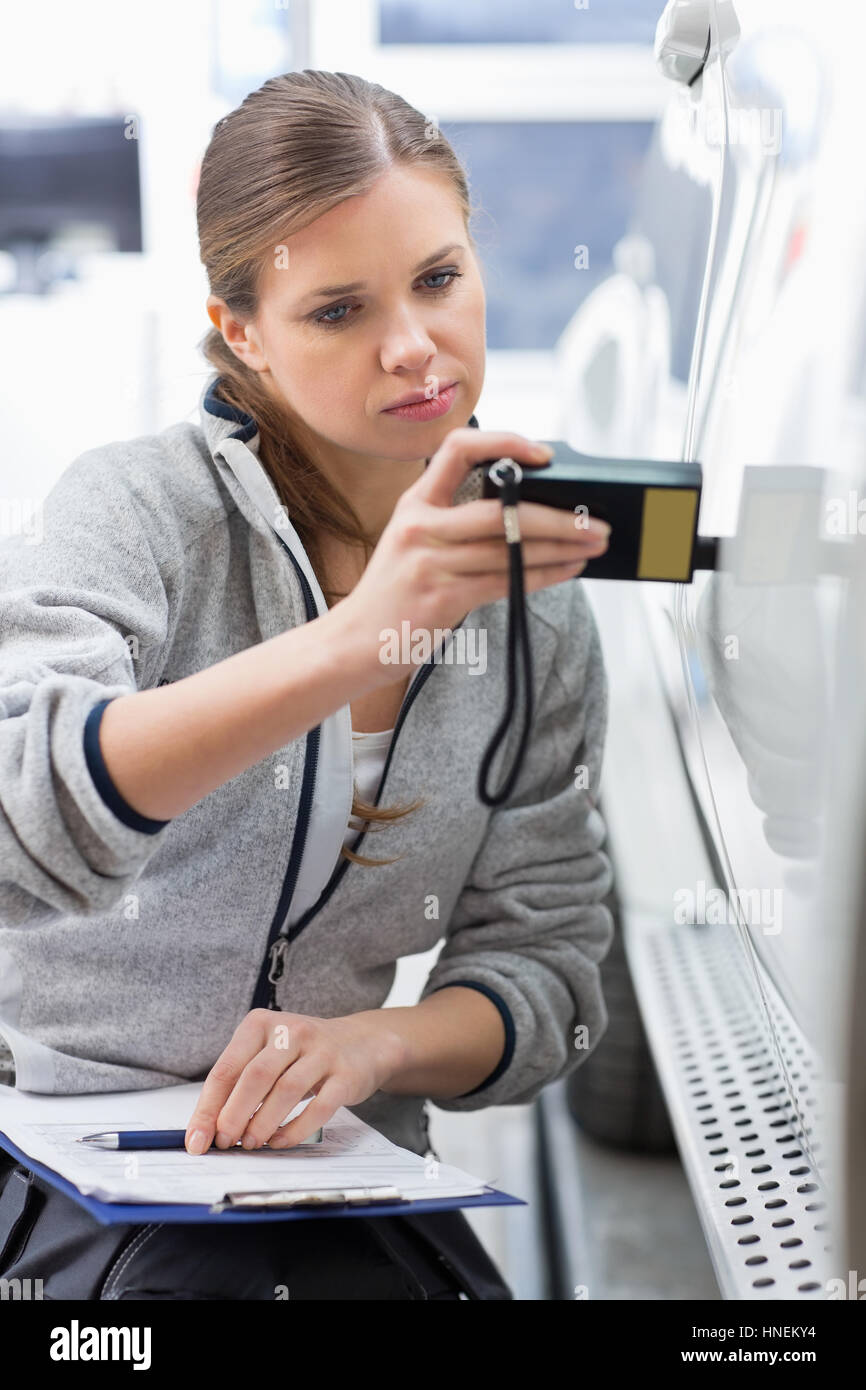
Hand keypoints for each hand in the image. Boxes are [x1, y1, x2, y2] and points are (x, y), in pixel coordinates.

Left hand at [183, 1008, 406, 1153]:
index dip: (209, 1107)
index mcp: (262, 1024)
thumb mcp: (269, 1053)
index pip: (227, 1068)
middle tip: (223, 1143)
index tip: (197, 1139)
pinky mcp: (346, 1074)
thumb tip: (208, 1127)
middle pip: (255, 1076)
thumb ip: (241, 1082)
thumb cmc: (303, 1053)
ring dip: (263, 1123)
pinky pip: (319, 1106)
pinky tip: (279, 1141)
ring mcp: (322, 1051)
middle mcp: (292, 1032)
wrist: (362, 1042)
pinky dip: (296, 1129)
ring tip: (250, 1144)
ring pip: (286, 1090)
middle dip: (234, 1115)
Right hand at [330, 427, 610, 683]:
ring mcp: (429, 562)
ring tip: (594, 544)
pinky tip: (568, 570)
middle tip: (596, 520)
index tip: (542, 454)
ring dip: (562, 548)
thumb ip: (455, 524)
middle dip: (558, 516)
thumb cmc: (395, 593)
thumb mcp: (413, 543)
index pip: (457, 448)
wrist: (355, 641)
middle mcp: (420, 526)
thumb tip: (527, 515)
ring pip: (510, 548)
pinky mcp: (440, 597)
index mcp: (414, 503)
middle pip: (502, 509)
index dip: (503, 442)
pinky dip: (544, 575)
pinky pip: (505, 581)